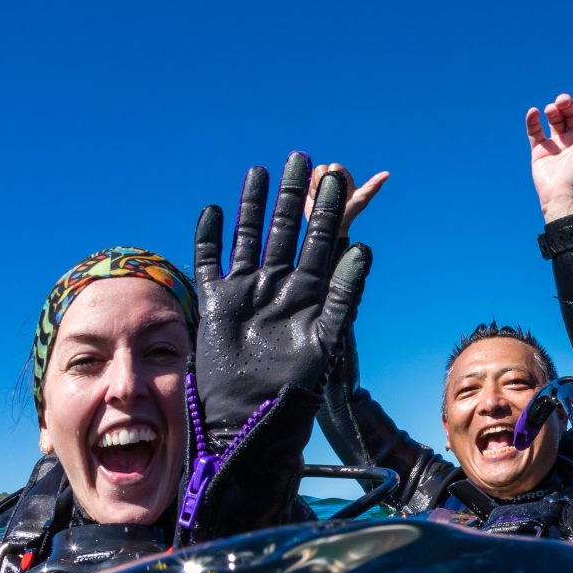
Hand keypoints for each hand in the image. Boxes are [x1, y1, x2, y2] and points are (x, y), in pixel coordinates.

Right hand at [192, 152, 373, 435]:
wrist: (250, 413)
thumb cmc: (294, 385)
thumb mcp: (326, 338)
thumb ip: (345, 295)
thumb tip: (363, 249)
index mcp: (309, 294)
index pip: (321, 242)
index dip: (328, 211)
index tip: (335, 178)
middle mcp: (279, 287)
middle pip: (286, 230)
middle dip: (294, 196)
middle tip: (301, 159)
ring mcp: (247, 291)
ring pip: (250, 237)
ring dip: (254, 205)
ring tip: (259, 171)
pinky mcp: (216, 301)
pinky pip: (210, 260)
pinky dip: (210, 235)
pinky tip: (214, 210)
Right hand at [304, 162, 388, 236]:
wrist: (331, 226)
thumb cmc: (349, 213)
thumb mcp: (361, 199)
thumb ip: (373, 186)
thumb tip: (387, 173)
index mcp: (344, 176)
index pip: (334, 166)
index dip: (334, 176)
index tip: (338, 189)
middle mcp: (332, 177)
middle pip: (322, 168)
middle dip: (323, 181)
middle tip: (329, 194)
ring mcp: (320, 181)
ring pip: (312, 173)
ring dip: (315, 186)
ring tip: (321, 197)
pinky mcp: (309, 187)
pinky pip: (303, 179)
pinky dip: (307, 188)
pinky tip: (313, 197)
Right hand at [527, 84, 572, 221]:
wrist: (564, 197)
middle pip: (571, 113)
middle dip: (566, 103)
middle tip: (562, 101)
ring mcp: (557, 145)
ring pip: (553, 119)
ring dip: (552, 110)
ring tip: (550, 110)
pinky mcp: (540, 151)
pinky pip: (535, 130)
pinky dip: (533, 119)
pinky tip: (534, 112)